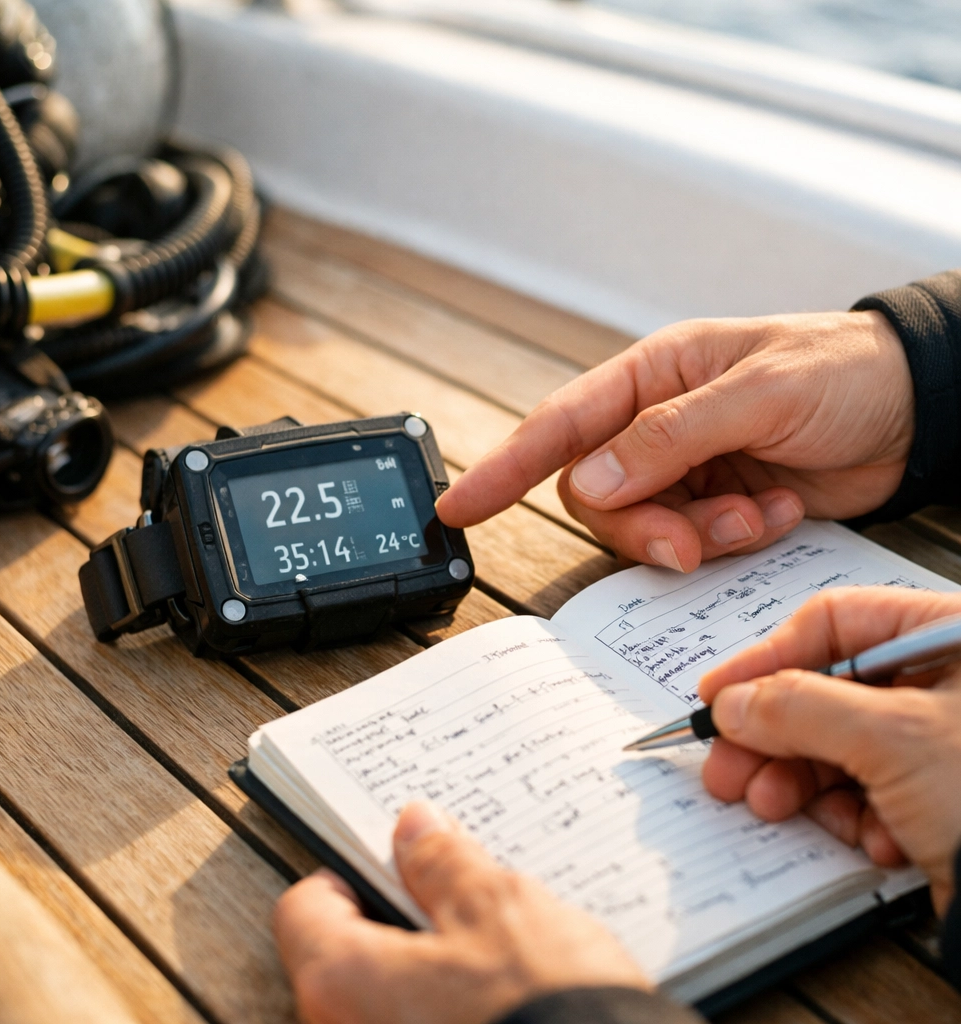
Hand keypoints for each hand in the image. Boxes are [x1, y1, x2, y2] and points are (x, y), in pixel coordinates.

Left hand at [273, 801, 648, 1023]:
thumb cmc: (545, 1011)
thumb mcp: (498, 909)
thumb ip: (445, 863)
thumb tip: (414, 826)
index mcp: (343, 982)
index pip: (305, 907)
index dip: (349, 869)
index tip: (394, 855)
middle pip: (347, 954)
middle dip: (400, 914)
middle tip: (455, 888)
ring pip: (389, 996)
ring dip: (431, 961)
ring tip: (493, 938)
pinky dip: (451, 1004)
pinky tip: (505, 986)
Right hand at [437, 312, 912, 571]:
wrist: (921, 409)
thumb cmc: (845, 371)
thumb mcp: (761, 392)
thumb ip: (671, 437)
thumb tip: (592, 481)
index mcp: (655, 375)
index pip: (559, 423)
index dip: (503, 467)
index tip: (459, 507)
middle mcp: (658, 423)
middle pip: (598, 493)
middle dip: (641, 527)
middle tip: (692, 542)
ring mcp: (686, 467)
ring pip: (642, 526)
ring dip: (694, 536)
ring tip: (752, 517)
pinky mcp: (718, 504)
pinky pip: (693, 541)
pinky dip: (731, 541)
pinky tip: (775, 514)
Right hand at [698, 587, 960, 913]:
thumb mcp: (893, 738)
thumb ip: (799, 707)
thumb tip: (734, 702)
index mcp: (952, 636)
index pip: (835, 623)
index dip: (766, 657)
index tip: (719, 692)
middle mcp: (949, 680)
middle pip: (829, 689)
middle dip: (774, 735)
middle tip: (727, 765)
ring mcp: (944, 740)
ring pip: (842, 744)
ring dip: (801, 781)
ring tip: (771, 806)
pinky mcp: (942, 793)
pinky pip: (872, 790)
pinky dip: (857, 816)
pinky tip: (872, 840)